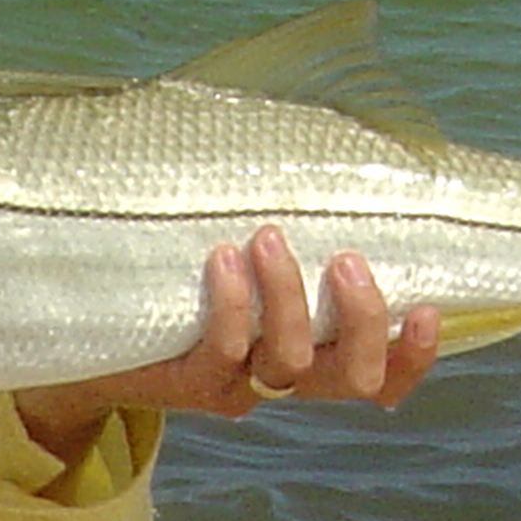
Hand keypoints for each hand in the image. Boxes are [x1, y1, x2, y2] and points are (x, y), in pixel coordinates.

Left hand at [11, 226, 440, 458]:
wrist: (89, 334)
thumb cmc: (180, 274)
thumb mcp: (240, 252)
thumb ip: (286, 219)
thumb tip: (327, 134)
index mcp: (310, 356)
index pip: (381, 377)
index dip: (414, 356)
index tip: (431, 308)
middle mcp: (282, 380)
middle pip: (349, 376)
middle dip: (361, 320)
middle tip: (345, 260)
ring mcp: (236, 386)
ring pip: (287, 360)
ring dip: (287, 297)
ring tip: (267, 236)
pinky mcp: (187, 383)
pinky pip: (222, 353)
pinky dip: (231, 305)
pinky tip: (221, 258)